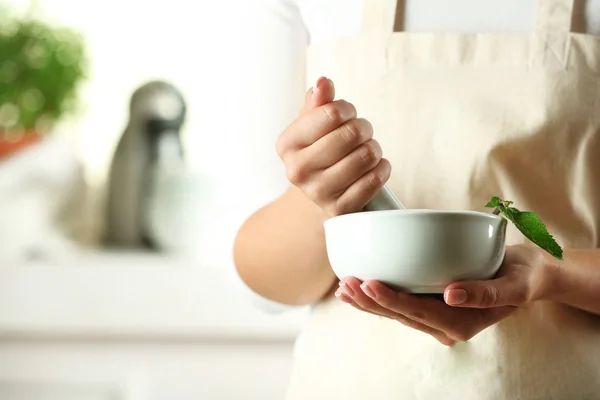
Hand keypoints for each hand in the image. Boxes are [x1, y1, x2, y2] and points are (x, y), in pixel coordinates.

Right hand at [275, 77, 390, 216]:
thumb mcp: (313, 125)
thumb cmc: (321, 150)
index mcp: (287, 144)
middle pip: (351, 134)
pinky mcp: (340, 209)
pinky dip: (382, 169)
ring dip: (374, 149)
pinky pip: (374, 180)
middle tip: (361, 133)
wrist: (323, 193)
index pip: (331, 113)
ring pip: (366, 156)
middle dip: (363, 128)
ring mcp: (318, 193)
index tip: (347, 115)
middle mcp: (297, 170)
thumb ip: (319, 101)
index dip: (347, 109)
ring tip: (367, 151)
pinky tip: (375, 168)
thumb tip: (323, 83)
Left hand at [334, 245, 549, 345]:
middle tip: (346, 285)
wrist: (530, 277)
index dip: (392, 299)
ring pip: (397, 313)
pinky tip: (361, 287)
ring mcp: (438, 318)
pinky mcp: (433, 306)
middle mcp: (446, 326)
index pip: (419, 312)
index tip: (370, 283)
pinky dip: (380, 296)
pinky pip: (402, 305)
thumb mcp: (516, 283)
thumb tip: (451, 295)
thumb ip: (487, 292)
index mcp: (462, 323)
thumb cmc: (524, 276)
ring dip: (369, 301)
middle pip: (401, 315)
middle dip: (371, 301)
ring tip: (344, 287)